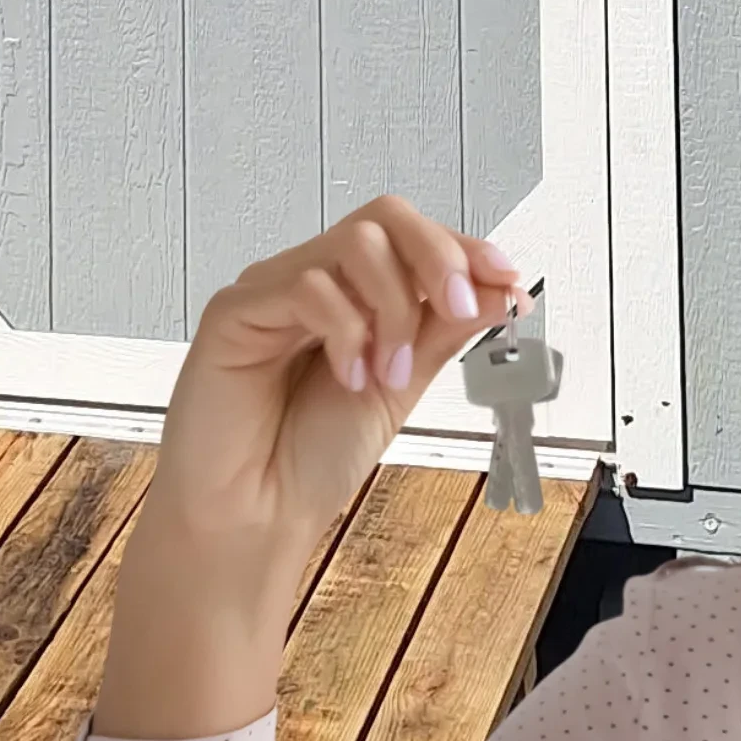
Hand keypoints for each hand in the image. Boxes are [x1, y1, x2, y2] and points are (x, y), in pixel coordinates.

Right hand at [94, 200, 522, 740]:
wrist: (256, 521)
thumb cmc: (308, 462)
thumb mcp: (400, 388)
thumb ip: (441, 330)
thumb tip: (499, 285)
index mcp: (351, 295)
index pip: (409, 237)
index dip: (462, 248)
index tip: (506, 278)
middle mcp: (312, 281)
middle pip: (382, 218)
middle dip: (437, 259)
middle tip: (458, 309)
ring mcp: (271, 290)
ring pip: (353, 243)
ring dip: (393, 308)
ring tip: (388, 372)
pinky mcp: (234, 310)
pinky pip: (306, 285)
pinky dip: (346, 330)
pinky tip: (349, 377)